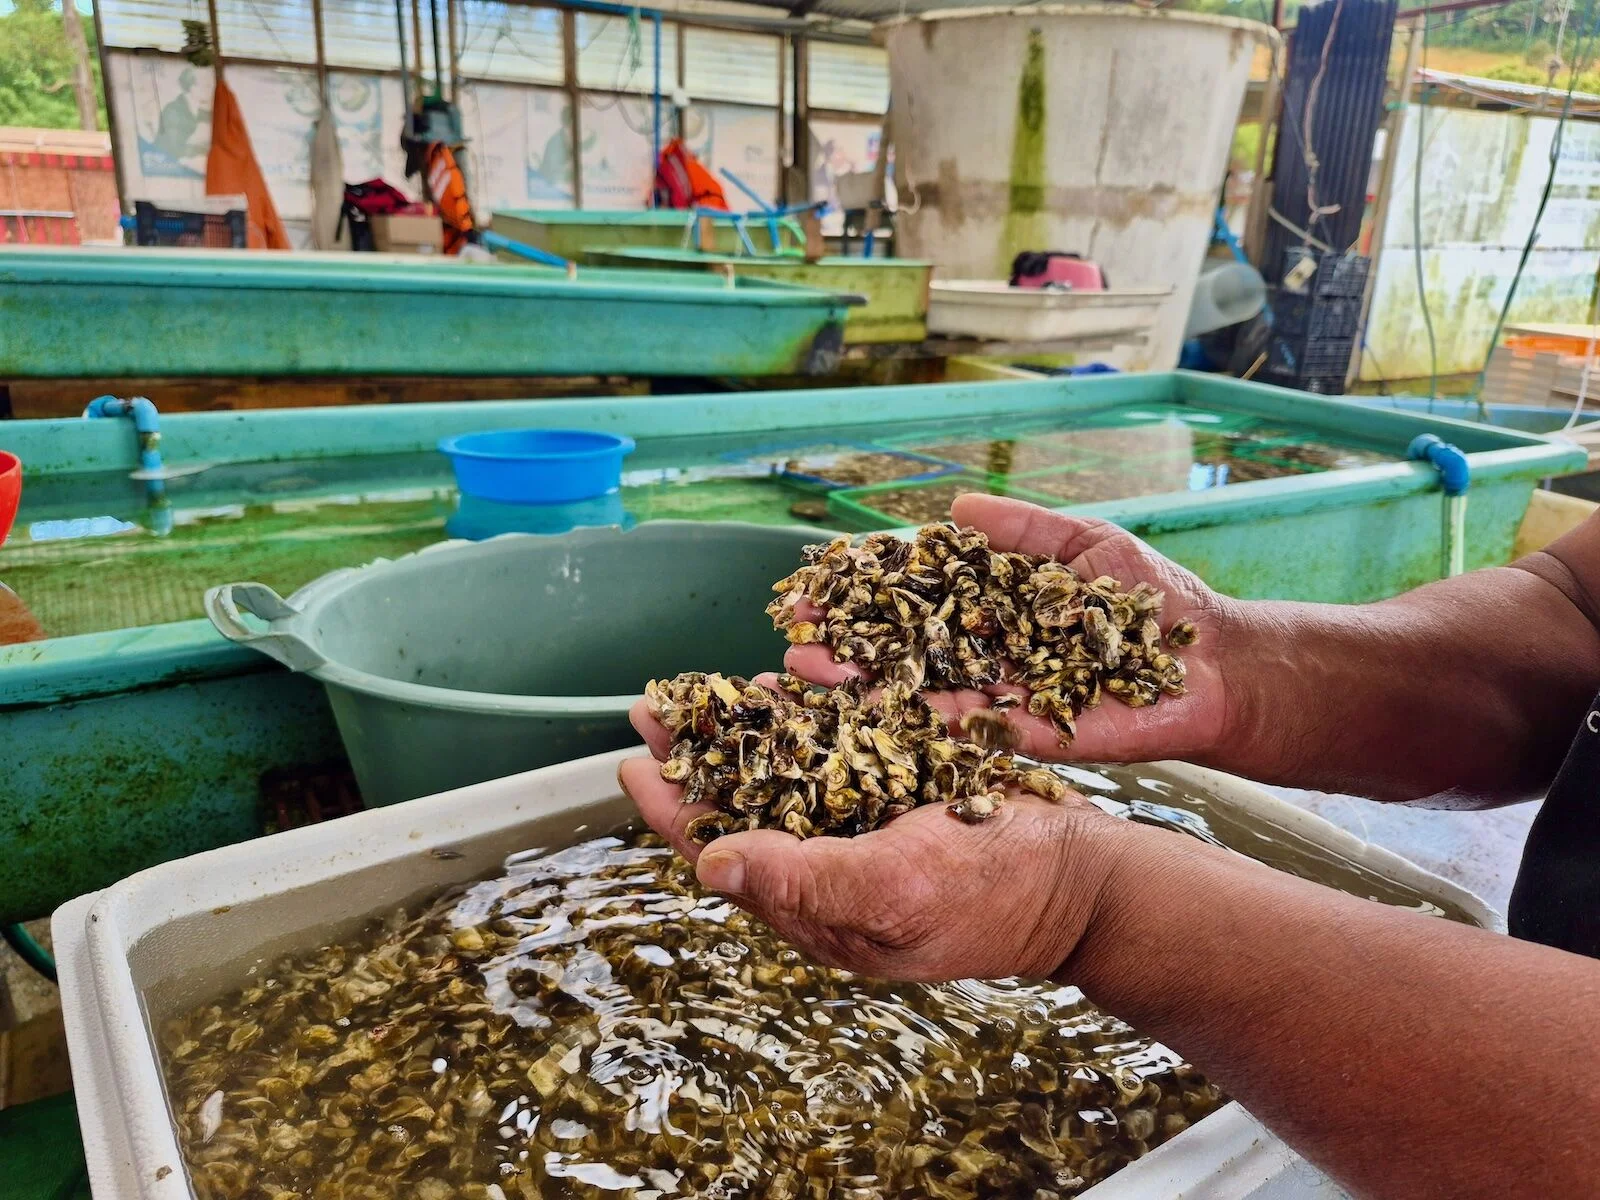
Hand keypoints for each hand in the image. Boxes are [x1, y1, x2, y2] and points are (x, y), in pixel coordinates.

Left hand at [619, 716, 1123, 981]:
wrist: (1085, 876)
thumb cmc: (995, 897)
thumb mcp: (891, 889)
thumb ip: (801, 879)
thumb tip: (708, 866)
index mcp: (816, 903)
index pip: (722, 853)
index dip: (673, 809)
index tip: (631, 761)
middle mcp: (832, 864)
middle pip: (743, 806)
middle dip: (696, 757)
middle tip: (654, 705)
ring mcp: (868, 825)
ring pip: (786, 773)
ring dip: (744, 731)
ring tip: (707, 689)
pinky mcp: (903, 791)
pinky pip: (839, 753)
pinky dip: (808, 720)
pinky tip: (788, 688)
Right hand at [785, 494, 1236, 766]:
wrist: (1219, 665)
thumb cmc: (1157, 603)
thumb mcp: (1085, 545)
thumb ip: (1023, 531)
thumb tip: (959, 505)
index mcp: (994, 614)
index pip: (916, 601)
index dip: (864, 595)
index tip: (813, 587)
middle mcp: (987, 660)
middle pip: (900, 654)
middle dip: (842, 648)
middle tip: (788, 642)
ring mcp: (1003, 702)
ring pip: (918, 695)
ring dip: (860, 689)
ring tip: (805, 678)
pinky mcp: (1029, 737)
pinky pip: (970, 730)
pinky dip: (926, 722)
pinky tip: (878, 714)